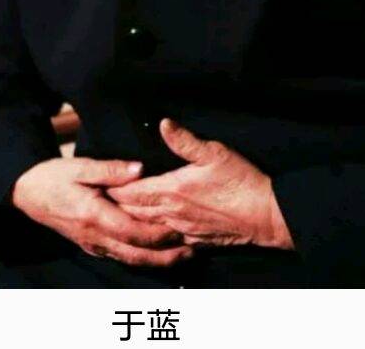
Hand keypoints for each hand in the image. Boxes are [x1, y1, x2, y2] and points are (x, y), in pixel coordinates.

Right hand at [11, 155, 193, 266]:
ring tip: (184, 255)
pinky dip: (143, 257)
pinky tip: (158, 253)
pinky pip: (121, 256)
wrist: (27, 193)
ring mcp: (93, 244)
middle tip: (192, 250)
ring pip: (130, 259)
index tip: (181, 227)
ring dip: (158, 260)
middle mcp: (95, 236)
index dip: (158, 233)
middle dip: (165, 255)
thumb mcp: (80, 166)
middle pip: (135, 253)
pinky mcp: (93, 245)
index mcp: (93, 215)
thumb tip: (140, 169)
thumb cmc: (54, 176)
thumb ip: (111, 169)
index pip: (132, 231)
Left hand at [107, 119, 293, 250]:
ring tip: (116, 215)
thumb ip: (184, 140)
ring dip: (130, 221)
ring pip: (146, 228)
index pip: (132, 191)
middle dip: (116, 206)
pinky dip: (151, 236)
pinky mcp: (194, 241)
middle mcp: (172, 213)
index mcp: (172, 189)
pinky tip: (148, 232)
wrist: (265, 215)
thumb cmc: (240, 181)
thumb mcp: (214, 152)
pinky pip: (165, 240)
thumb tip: (163, 124)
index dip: (114, 188)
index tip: (99, 183)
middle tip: (100, 199)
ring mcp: (182, 230)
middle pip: (133, 212)